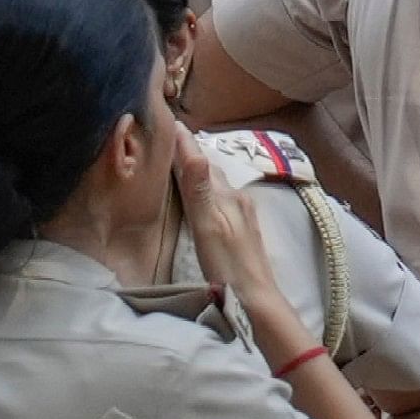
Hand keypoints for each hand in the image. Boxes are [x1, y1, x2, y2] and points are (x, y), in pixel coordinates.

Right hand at [175, 133, 314, 360]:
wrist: (256, 299)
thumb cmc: (228, 267)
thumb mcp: (209, 229)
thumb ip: (202, 193)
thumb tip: (197, 154)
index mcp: (227, 196)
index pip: (201, 159)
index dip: (182, 141)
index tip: (164, 118)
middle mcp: (236, 198)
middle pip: (208, 167)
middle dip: (188, 150)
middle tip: (164, 134)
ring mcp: (240, 213)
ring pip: (214, 181)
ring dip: (196, 167)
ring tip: (175, 157)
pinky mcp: (238, 227)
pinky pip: (217, 196)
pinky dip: (202, 186)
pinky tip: (195, 192)